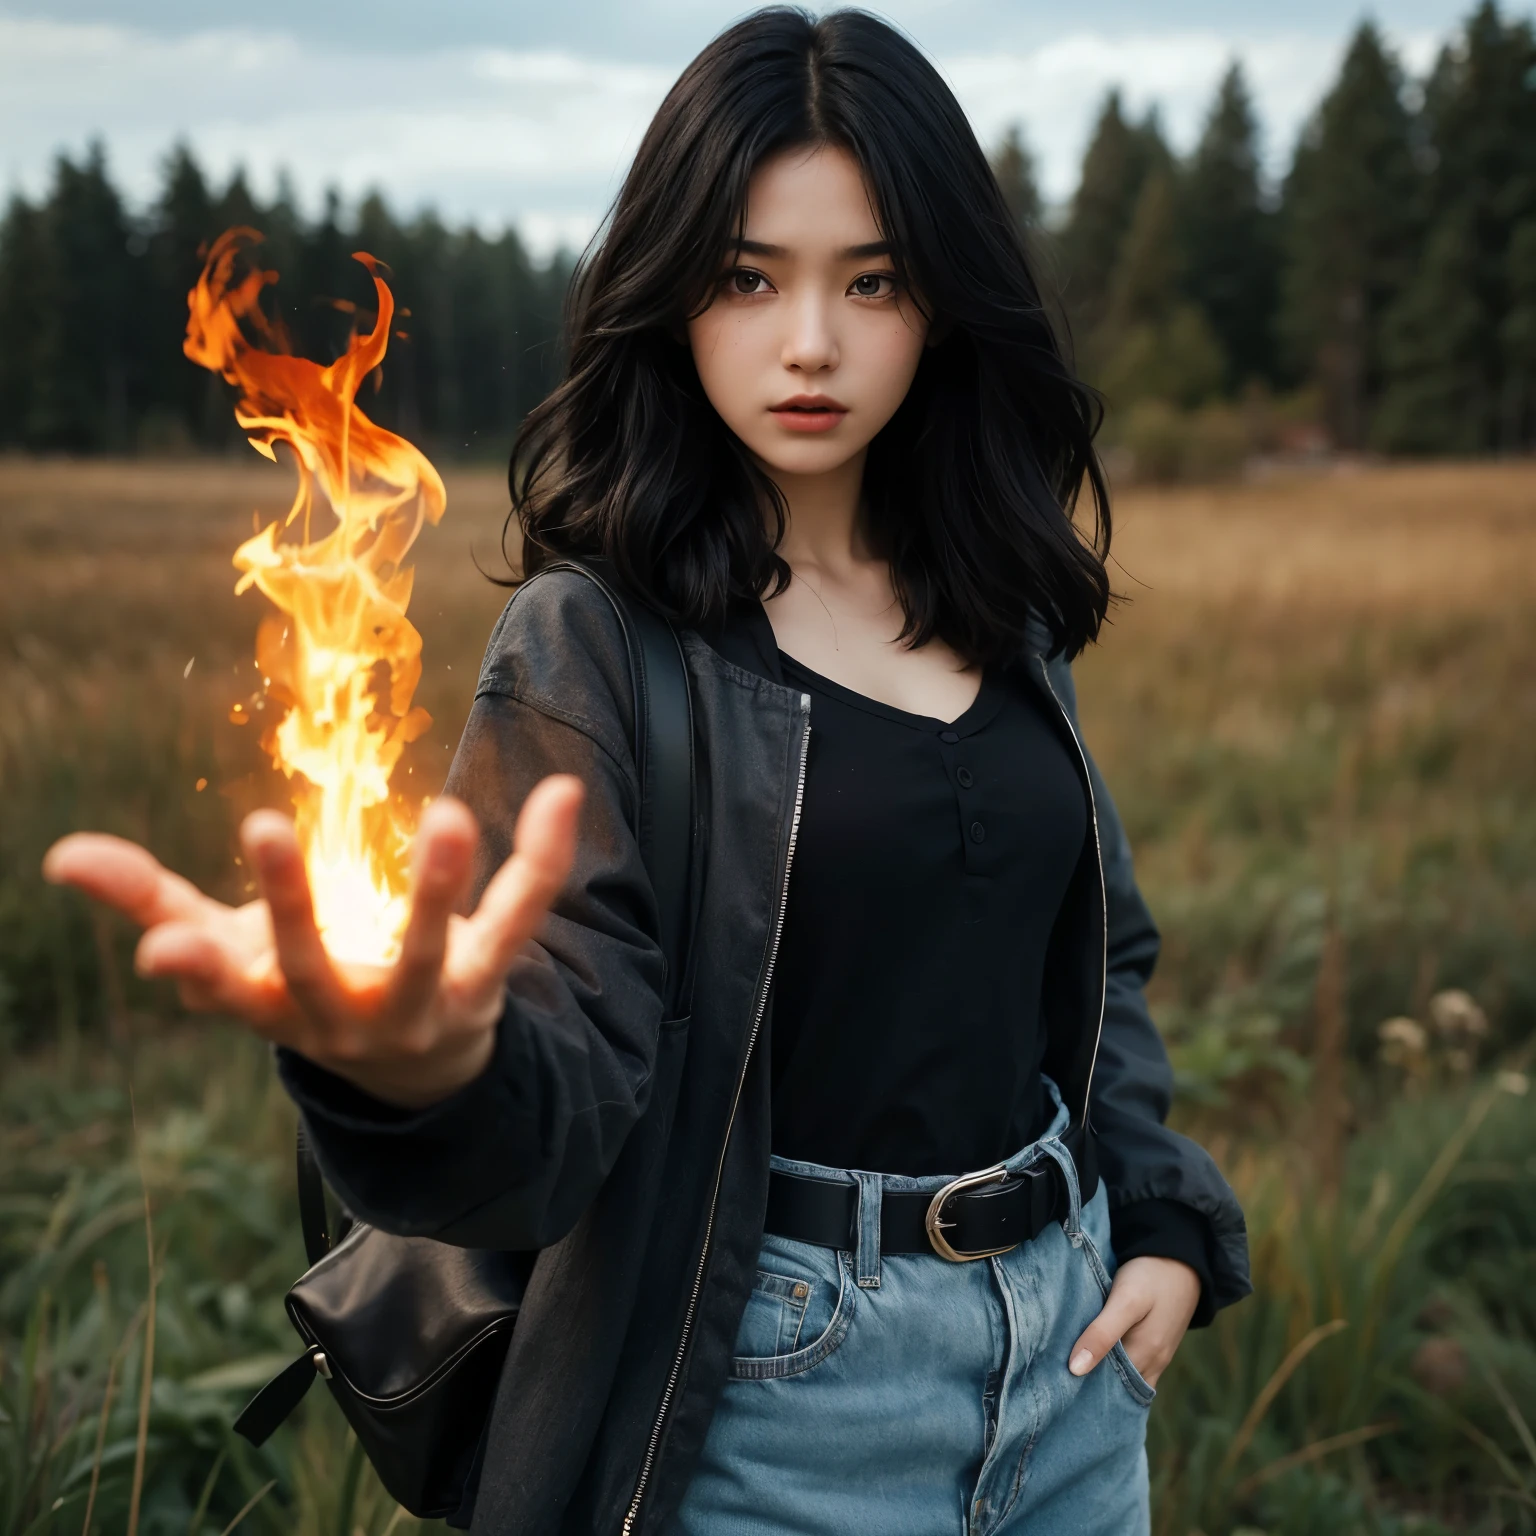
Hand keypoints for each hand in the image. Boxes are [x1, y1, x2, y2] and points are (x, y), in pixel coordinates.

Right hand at [41, 777, 583, 1109]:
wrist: (411, 1072)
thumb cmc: (303, 990)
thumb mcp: (229, 958)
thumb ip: (151, 903)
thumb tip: (63, 855)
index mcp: (268, 1006)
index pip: (223, 989)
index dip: (196, 967)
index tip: (168, 944)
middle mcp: (341, 1017)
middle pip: (313, 969)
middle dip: (287, 907)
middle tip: (260, 831)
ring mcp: (419, 1006)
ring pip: (430, 953)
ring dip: (436, 889)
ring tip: (445, 817)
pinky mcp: (486, 983)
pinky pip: (518, 920)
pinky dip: (542, 862)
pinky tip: (564, 795)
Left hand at [1068, 1254, 1200, 1388]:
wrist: (1182, 1259)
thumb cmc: (1150, 1277)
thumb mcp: (1125, 1300)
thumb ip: (1102, 1333)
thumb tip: (1075, 1370)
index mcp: (1144, 1356)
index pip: (1108, 1387)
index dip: (1082, 1387)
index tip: (1056, 1385)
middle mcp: (1153, 1363)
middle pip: (1118, 1386)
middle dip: (1091, 1385)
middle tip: (1059, 1380)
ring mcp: (1157, 1355)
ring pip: (1126, 1377)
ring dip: (1103, 1375)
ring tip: (1072, 1369)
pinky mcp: (1156, 1344)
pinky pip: (1134, 1365)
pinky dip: (1115, 1365)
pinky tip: (1097, 1354)